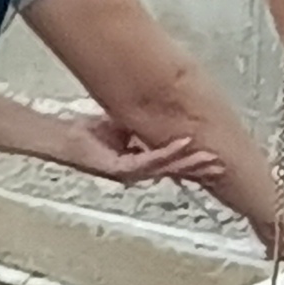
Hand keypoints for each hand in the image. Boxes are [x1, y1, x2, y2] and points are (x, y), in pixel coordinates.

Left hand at [67, 118, 232, 186]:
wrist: (62, 139)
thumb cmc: (87, 134)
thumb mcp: (119, 126)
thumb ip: (138, 126)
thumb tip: (157, 112)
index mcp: (139, 162)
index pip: (171, 162)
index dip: (192, 160)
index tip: (214, 156)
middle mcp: (137, 171)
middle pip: (173, 169)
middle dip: (198, 167)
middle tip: (222, 164)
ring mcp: (129, 172)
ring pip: (165, 167)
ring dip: (188, 162)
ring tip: (208, 157)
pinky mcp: (119, 169)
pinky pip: (148, 161)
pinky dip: (166, 153)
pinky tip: (183, 145)